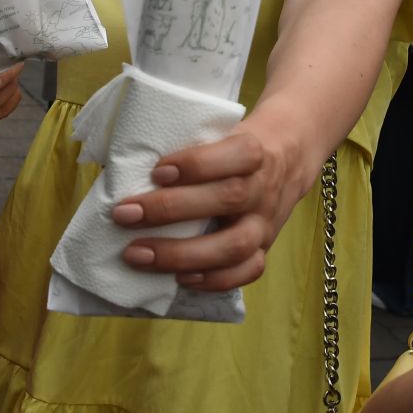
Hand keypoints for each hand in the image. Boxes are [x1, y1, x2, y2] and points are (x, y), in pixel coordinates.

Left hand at [110, 115, 303, 291]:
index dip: (197, 163)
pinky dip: (214, 280)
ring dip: (182, 254)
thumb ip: (189, 149)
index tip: (157, 170)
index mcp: (255, 151)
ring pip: (235, 244)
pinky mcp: (265, 248)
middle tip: (124, 214)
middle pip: (229, 199)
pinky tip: (179, 280)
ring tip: (138, 254)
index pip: (237, 155)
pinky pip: (247, 271)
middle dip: (171, 209)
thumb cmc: (235, 146)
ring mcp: (266, 222)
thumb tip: (123, 166)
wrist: (290, 157)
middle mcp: (264, 188)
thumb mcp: (223, 132)